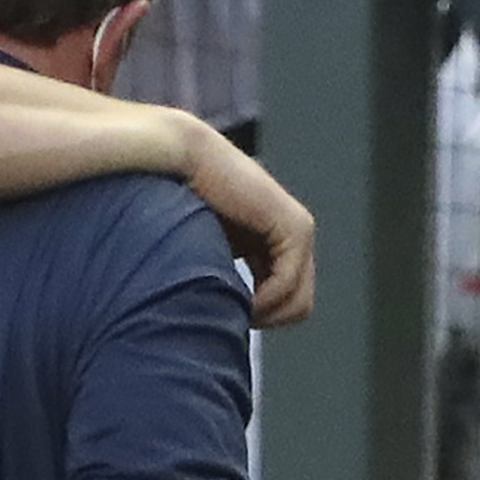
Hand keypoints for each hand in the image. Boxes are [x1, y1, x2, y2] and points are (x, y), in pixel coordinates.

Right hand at [180, 120, 315, 326]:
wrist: (183, 159)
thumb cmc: (180, 200)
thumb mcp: (206, 248)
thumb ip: (221, 274)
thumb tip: (221, 315)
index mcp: (274, 240)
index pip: (285, 300)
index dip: (257, 316)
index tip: (224, 313)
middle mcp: (293, 236)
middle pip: (297, 306)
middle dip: (265, 319)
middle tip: (232, 317)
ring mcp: (299, 231)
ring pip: (299, 302)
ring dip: (264, 314)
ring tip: (233, 307)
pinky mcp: (295, 228)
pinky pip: (287, 284)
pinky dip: (263, 301)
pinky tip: (239, 297)